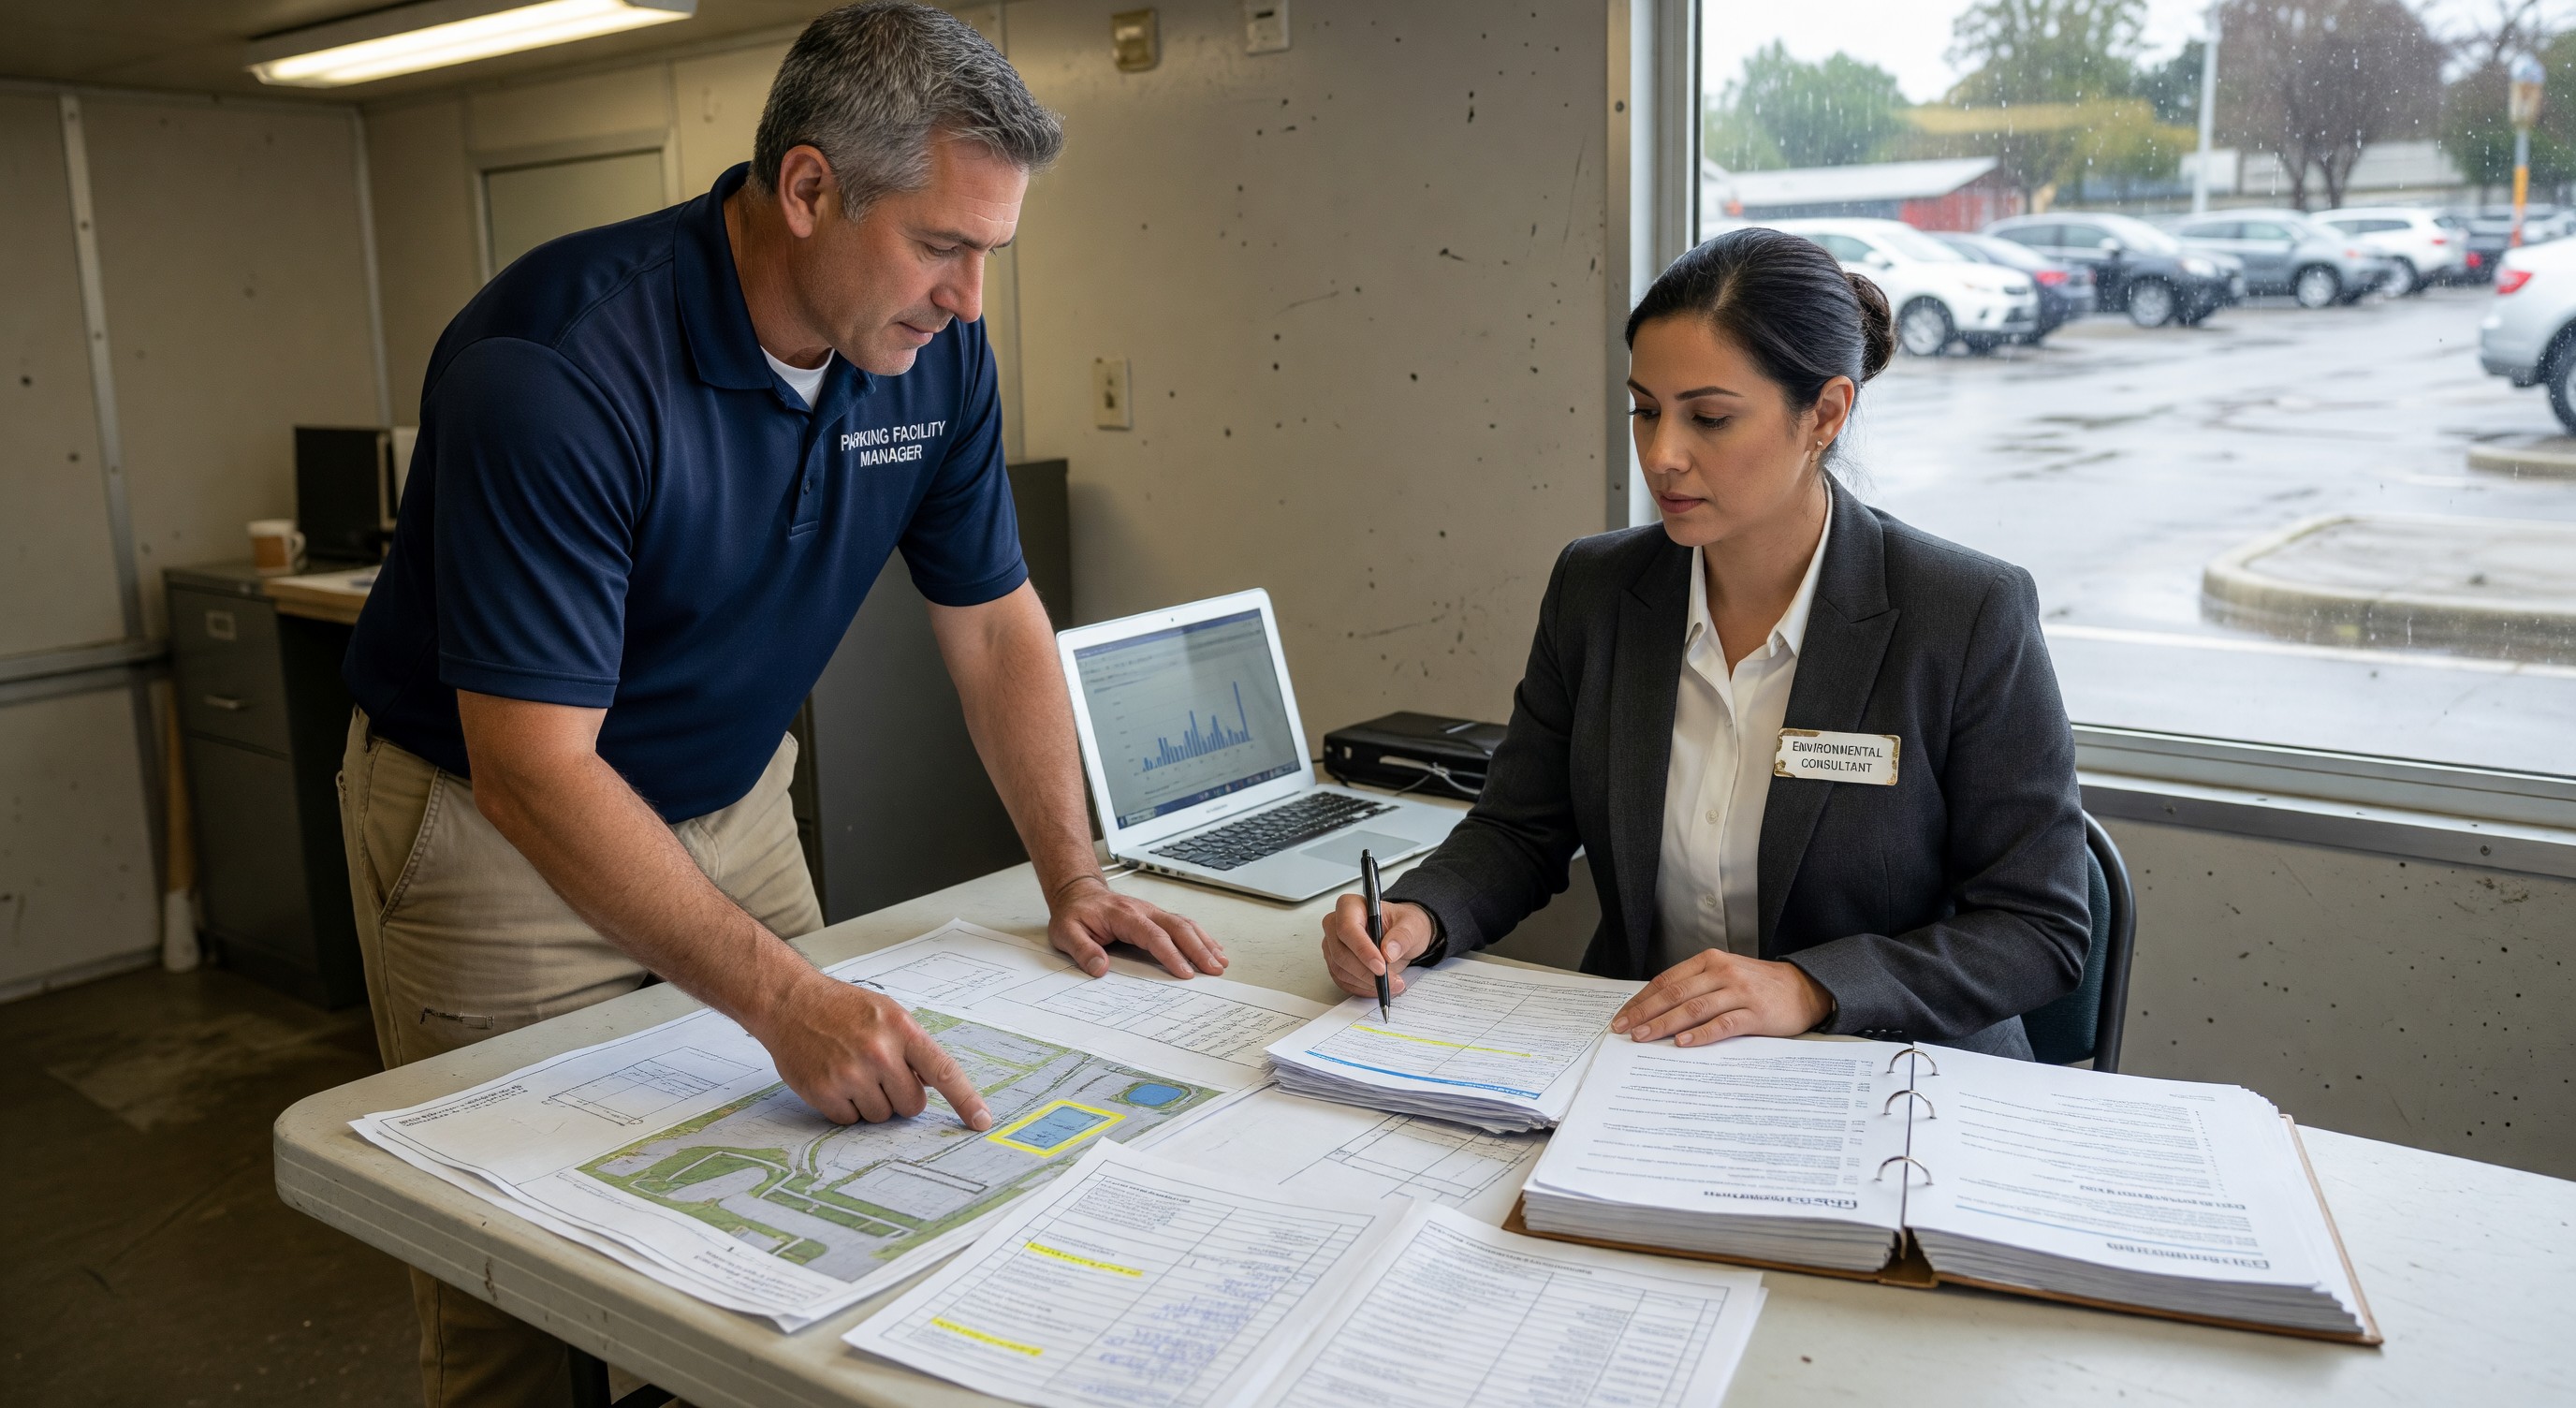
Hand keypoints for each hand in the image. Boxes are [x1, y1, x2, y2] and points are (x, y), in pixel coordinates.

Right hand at [753, 974, 992, 1128]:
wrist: (790, 1002)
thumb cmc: (841, 1007)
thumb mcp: (887, 1013)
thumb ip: (913, 1047)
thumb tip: (934, 1084)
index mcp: (901, 1029)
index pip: (943, 1071)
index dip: (966, 1100)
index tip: (981, 1121)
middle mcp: (879, 1052)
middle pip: (912, 1105)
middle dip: (901, 1097)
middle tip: (880, 1074)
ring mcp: (851, 1074)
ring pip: (881, 1117)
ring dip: (871, 1103)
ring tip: (852, 1072)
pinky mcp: (824, 1092)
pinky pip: (851, 1121)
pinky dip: (846, 1108)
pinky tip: (835, 1081)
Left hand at [1047, 875, 1226, 978]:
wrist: (1077, 892)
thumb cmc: (1074, 914)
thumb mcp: (1066, 933)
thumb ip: (1082, 950)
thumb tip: (1100, 968)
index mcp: (1124, 915)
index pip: (1153, 936)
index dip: (1171, 955)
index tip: (1185, 973)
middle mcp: (1144, 911)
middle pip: (1178, 928)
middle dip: (1199, 949)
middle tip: (1215, 969)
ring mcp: (1152, 912)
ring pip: (1185, 924)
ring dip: (1205, 942)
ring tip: (1221, 961)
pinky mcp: (1156, 916)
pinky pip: (1183, 924)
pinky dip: (1200, 936)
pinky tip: (1212, 948)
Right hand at [1321, 897, 1435, 999]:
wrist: (1400, 936)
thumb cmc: (1402, 924)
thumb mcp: (1412, 925)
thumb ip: (1402, 936)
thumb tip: (1389, 951)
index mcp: (1350, 906)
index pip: (1347, 928)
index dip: (1362, 949)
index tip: (1381, 966)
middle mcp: (1335, 924)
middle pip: (1341, 953)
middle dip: (1366, 972)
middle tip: (1391, 981)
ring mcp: (1332, 945)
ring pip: (1341, 970)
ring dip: (1366, 982)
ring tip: (1392, 984)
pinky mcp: (1335, 963)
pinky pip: (1343, 981)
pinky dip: (1362, 988)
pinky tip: (1378, 986)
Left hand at [1609, 950, 1833, 1046]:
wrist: (1804, 988)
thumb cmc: (1758, 985)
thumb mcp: (1724, 975)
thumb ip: (1695, 985)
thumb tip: (1656, 1008)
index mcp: (1709, 961)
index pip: (1666, 981)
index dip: (1641, 999)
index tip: (1622, 1016)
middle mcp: (1722, 972)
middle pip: (1675, 994)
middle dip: (1645, 1013)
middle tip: (1624, 1029)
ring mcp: (1739, 992)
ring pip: (1693, 1009)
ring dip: (1665, 1024)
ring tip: (1644, 1038)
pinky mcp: (1755, 1013)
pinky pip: (1722, 1024)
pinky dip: (1700, 1034)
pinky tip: (1682, 1043)